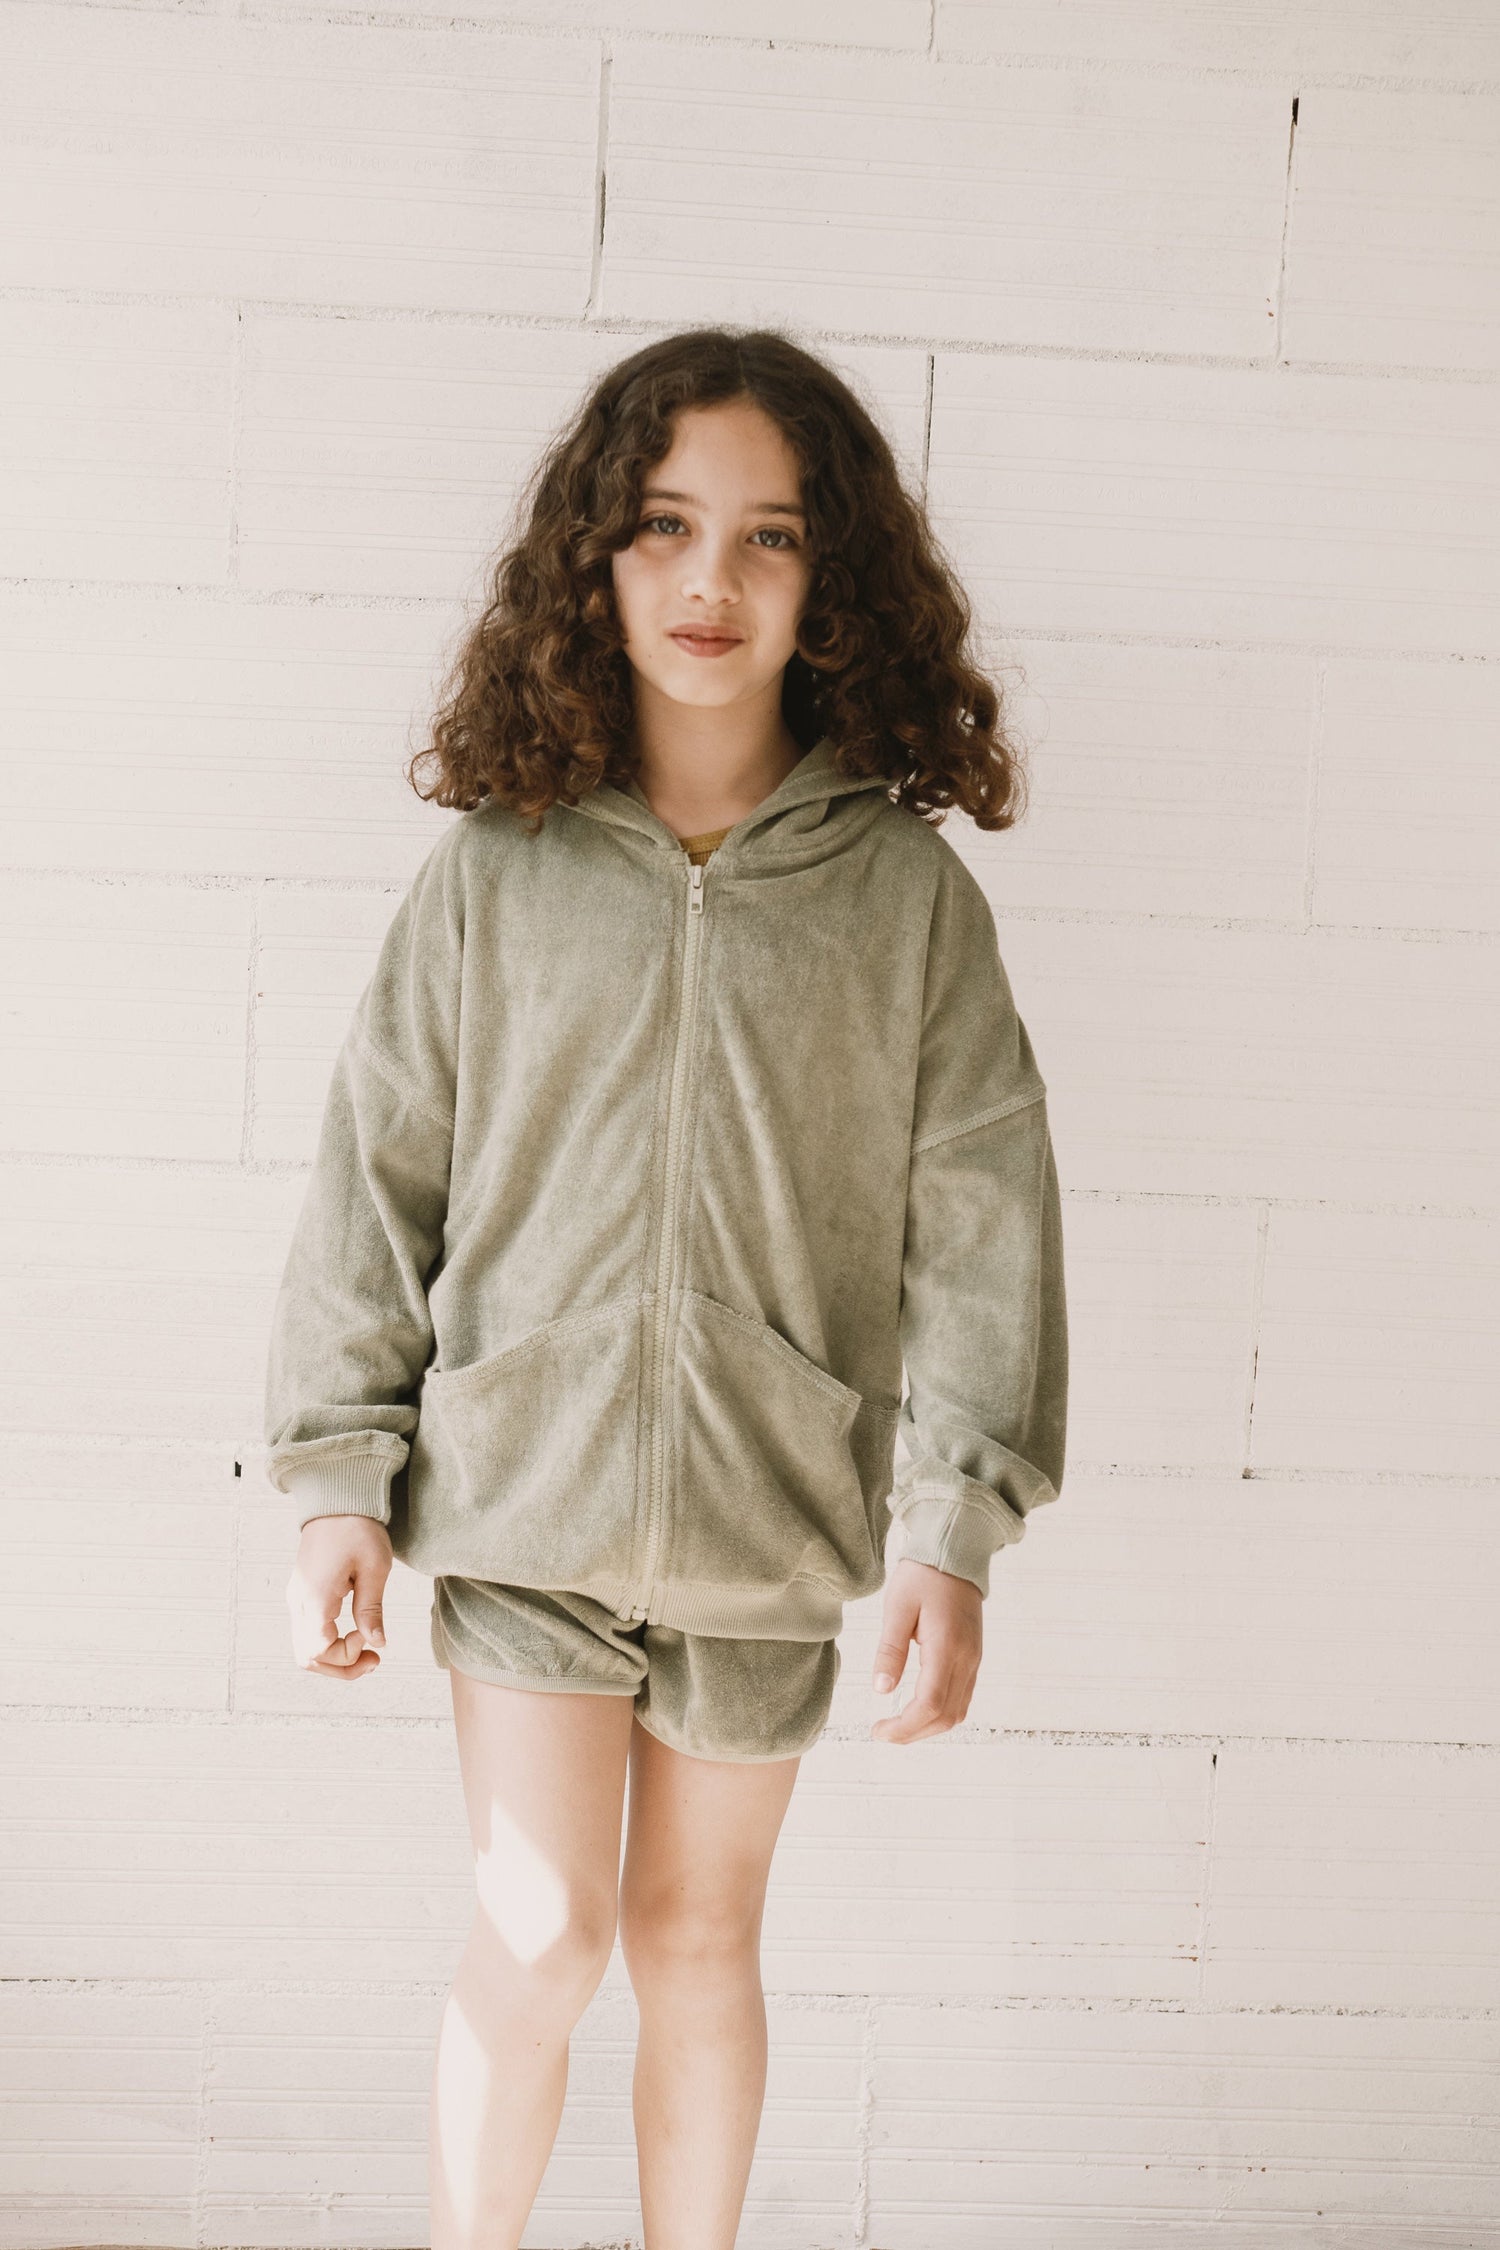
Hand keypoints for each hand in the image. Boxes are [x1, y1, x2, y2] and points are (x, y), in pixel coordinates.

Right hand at [286, 1515, 392, 1678]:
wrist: (336, 1499)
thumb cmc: (358, 1528)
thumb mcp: (374, 1568)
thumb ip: (371, 1609)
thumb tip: (376, 1644)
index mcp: (314, 1597)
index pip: (319, 1651)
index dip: (346, 1656)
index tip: (370, 1637)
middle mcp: (298, 1602)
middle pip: (306, 1657)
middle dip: (340, 1668)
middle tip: (373, 1661)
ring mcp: (296, 1599)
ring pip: (303, 1649)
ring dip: (333, 1659)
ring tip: (365, 1651)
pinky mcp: (300, 1594)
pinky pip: (306, 1633)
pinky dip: (327, 1645)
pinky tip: (351, 1635)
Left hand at [870, 1557, 981, 1743]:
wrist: (955, 1554)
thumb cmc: (923, 1577)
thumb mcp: (897, 1607)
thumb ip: (890, 1650)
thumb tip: (881, 1689)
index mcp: (947, 1647)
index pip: (930, 1704)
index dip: (904, 1726)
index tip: (878, 1731)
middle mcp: (967, 1659)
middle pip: (946, 1716)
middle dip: (913, 1733)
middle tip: (882, 1732)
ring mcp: (974, 1660)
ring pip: (957, 1712)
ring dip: (927, 1727)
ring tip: (897, 1725)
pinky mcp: (973, 1658)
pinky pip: (961, 1698)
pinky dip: (940, 1713)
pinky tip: (917, 1709)